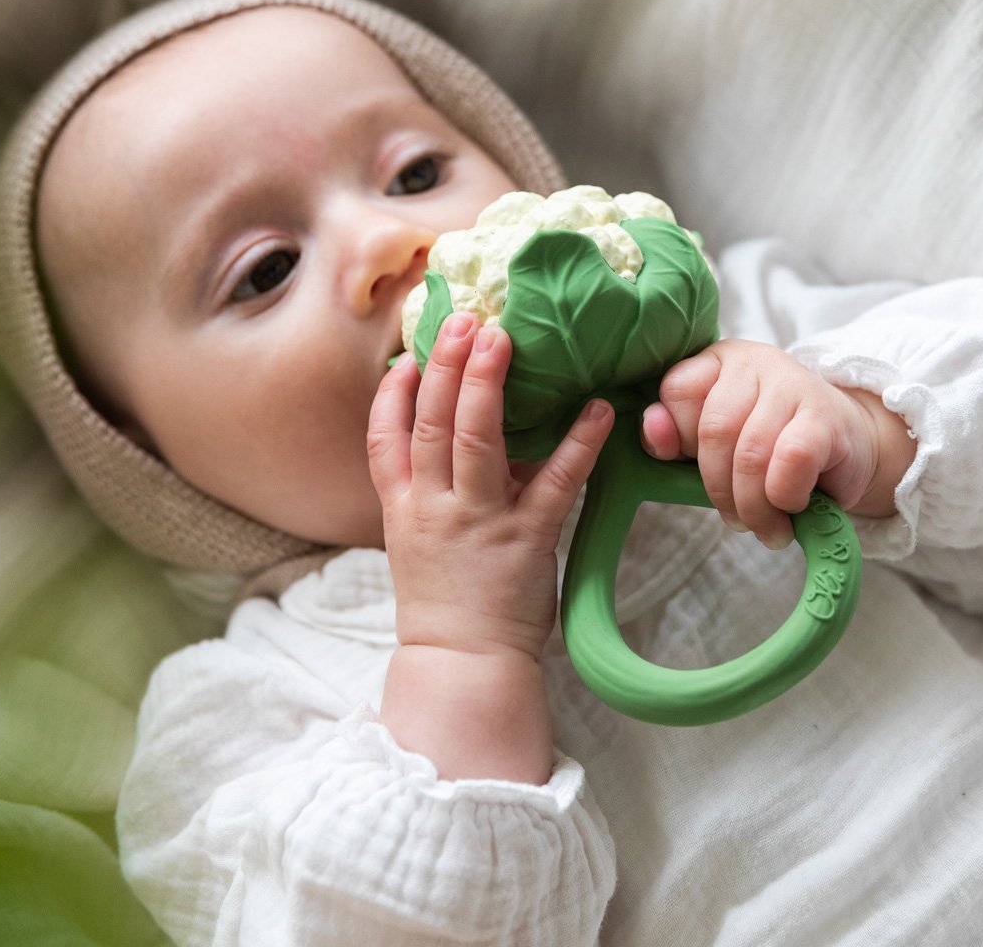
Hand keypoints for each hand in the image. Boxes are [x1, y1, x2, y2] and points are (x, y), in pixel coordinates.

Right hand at [368, 311, 614, 662]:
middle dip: (445, 367)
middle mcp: (434, 506)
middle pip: (432, 423)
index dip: (394, 392)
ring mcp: (479, 521)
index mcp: (403, 506)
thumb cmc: (445, 598)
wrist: (462, 663)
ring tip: (500, 338)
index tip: (409, 354)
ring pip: (476, 441)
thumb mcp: (418, 538)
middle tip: (463, 319)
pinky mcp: (526, 539)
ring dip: (486, 385)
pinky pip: (555, 483)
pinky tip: (597, 408)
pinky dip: (578, 443)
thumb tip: (462, 426)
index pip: (385, 437)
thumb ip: (433, 486)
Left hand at [640, 339, 914, 546]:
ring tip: (765, 526)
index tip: (694, 471)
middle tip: (736, 519)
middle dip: (719, 488)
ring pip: (750, 452)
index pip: (677, 391)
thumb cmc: (769, 447)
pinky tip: (792, 507)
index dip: (679, 441)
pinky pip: (790, 460)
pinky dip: (785, 496)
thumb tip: (652, 429)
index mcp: (718, 362)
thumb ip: (674, 437)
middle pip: (714, 430)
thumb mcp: (712, 443)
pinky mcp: (826, 415)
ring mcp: (793, 383)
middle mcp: (754, 363)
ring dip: (754, 505)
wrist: (848, 446)